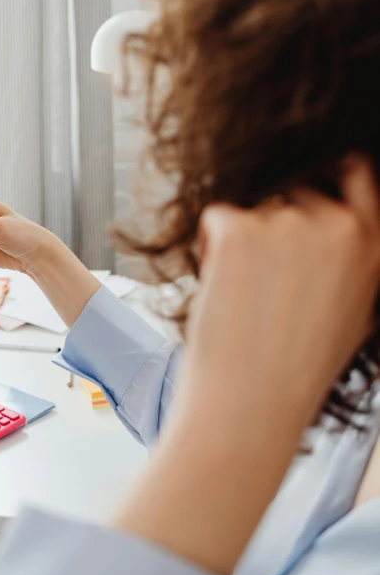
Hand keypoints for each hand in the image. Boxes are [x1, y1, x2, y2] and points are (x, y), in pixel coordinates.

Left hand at [113, 158, 379, 574]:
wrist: (251, 406)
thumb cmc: (295, 370)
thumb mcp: (351, 313)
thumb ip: (348, 263)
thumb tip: (334, 229)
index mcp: (370, 248)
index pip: (356, 175)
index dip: (333, 169)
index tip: (313, 174)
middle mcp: (338, 227)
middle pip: (293, 195)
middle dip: (273, 226)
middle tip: (262, 282)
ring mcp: (289, 223)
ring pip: (253, 210)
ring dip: (241, 240)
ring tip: (244, 296)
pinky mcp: (241, 229)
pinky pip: (217, 218)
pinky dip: (210, 245)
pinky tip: (220, 287)